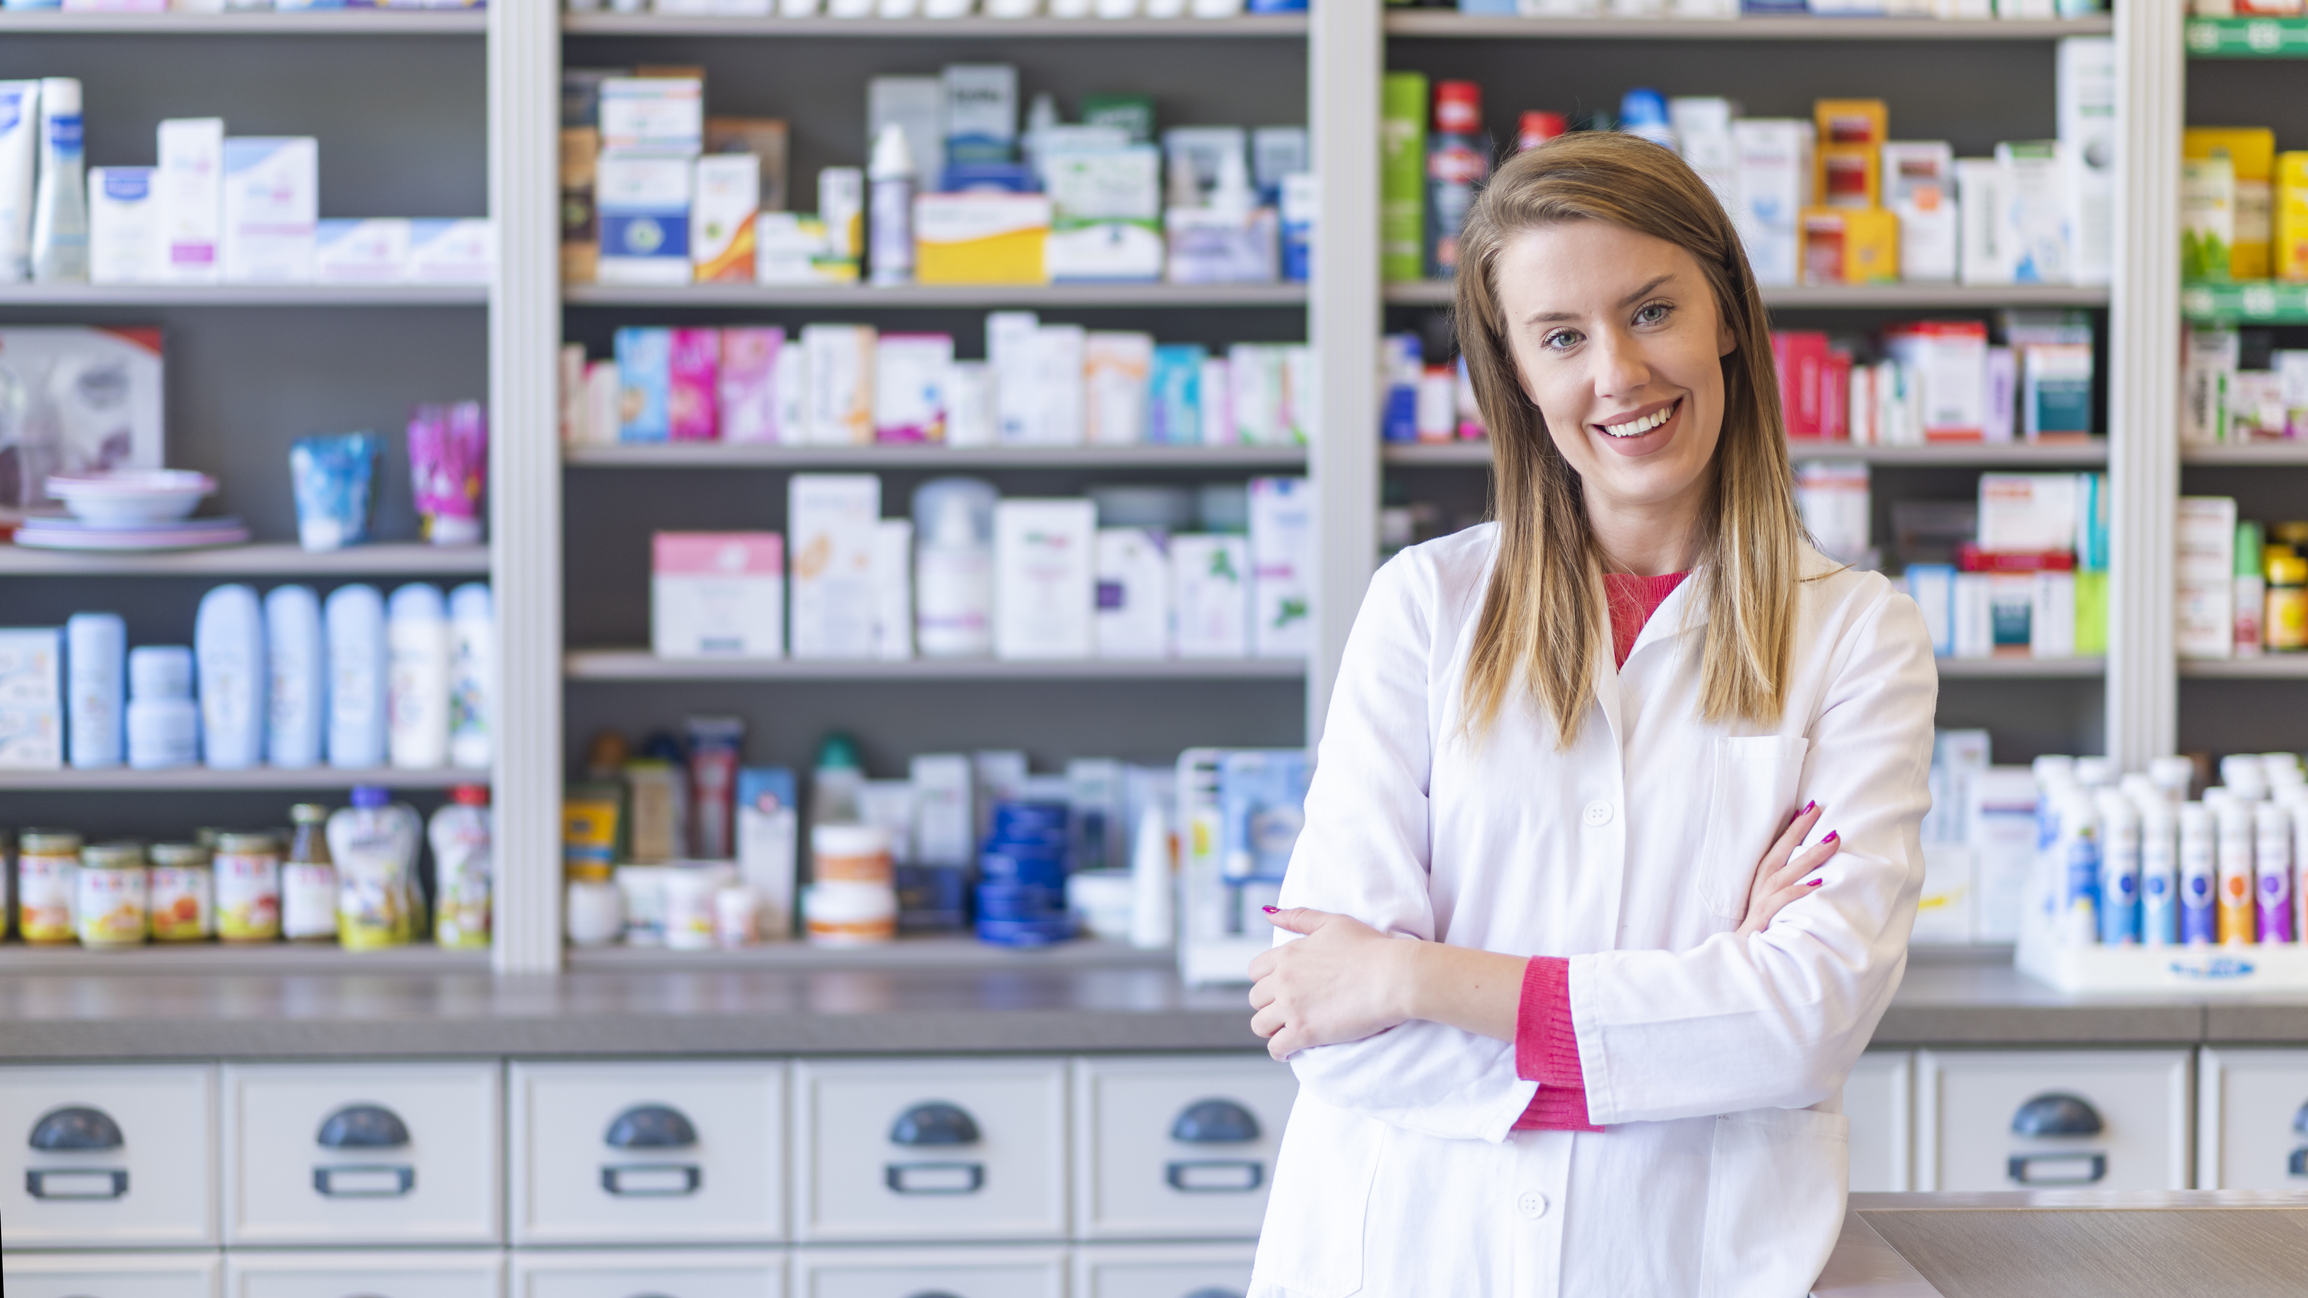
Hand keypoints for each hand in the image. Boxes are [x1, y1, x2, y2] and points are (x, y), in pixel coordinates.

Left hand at [1246, 908, 1415, 1060]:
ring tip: (1285, 1032)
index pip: (1256, 971)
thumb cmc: (1371, 948)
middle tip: (1286, 1012)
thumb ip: (1299, 917)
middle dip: (1268, 1005)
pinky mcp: (1304, 1032)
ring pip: (1259, 1024)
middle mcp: (1283, 979)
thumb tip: (1269, 914)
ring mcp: (1292, 1006)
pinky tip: (1288, 1051)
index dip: (1266, 981)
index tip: (1279, 989)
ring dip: (1270, 1029)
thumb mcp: (1333, 922)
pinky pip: (1276, 1047)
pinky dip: (1279, 1051)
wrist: (1393, 976)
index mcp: (1288, 954)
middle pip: (1256, 998)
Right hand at [1738, 800, 1840, 937]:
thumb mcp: (1770, 904)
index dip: (1791, 828)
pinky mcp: (1764, 917)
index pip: (1777, 848)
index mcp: (1762, 880)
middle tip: (1818, 809)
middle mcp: (1761, 886)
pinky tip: (1818, 884)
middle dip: (1799, 830)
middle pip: (1781, 852)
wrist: (1741, 955)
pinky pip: (1783, 901)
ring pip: (1787, 872)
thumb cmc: (1759, 930)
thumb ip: (1786, 888)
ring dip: (1809, 856)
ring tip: (1832, 841)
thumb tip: (1814, 874)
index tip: (1806, 808)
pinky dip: (1799, 891)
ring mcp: (1762, 900)